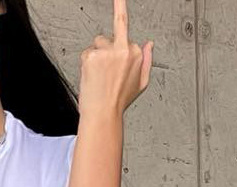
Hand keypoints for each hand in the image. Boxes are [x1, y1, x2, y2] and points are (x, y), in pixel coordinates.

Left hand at [77, 0, 152, 117]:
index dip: (118, 23)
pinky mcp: (92, 55)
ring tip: (98, 77)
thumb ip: (146, 61)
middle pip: (109, 37)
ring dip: (96, 56)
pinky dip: (86, 63)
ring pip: (97, 43)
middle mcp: (123, 48)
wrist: (102, 114)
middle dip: (106, 50)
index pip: (124, 27)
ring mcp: (107, 51)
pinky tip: (91, 77)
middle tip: (105, 73)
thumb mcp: (141, 83)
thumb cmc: (119, 101)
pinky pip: (86, 52)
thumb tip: (150, 44)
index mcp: (135, 52)